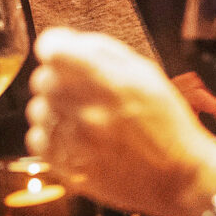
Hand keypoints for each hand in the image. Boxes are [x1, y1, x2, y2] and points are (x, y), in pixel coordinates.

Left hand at [27, 29, 215, 215]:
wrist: (178, 175)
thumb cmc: (166, 122)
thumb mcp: (145, 72)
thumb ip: (102, 51)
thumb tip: (68, 40)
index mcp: (107, 79)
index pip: (52, 48)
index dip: (57, 46)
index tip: (63, 53)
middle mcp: (86, 108)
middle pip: (42, 78)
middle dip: (59, 79)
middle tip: (83, 91)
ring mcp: (74, 140)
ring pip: (38, 110)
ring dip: (55, 109)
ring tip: (84, 117)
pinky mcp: (67, 167)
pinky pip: (38, 140)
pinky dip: (51, 136)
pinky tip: (76, 138)